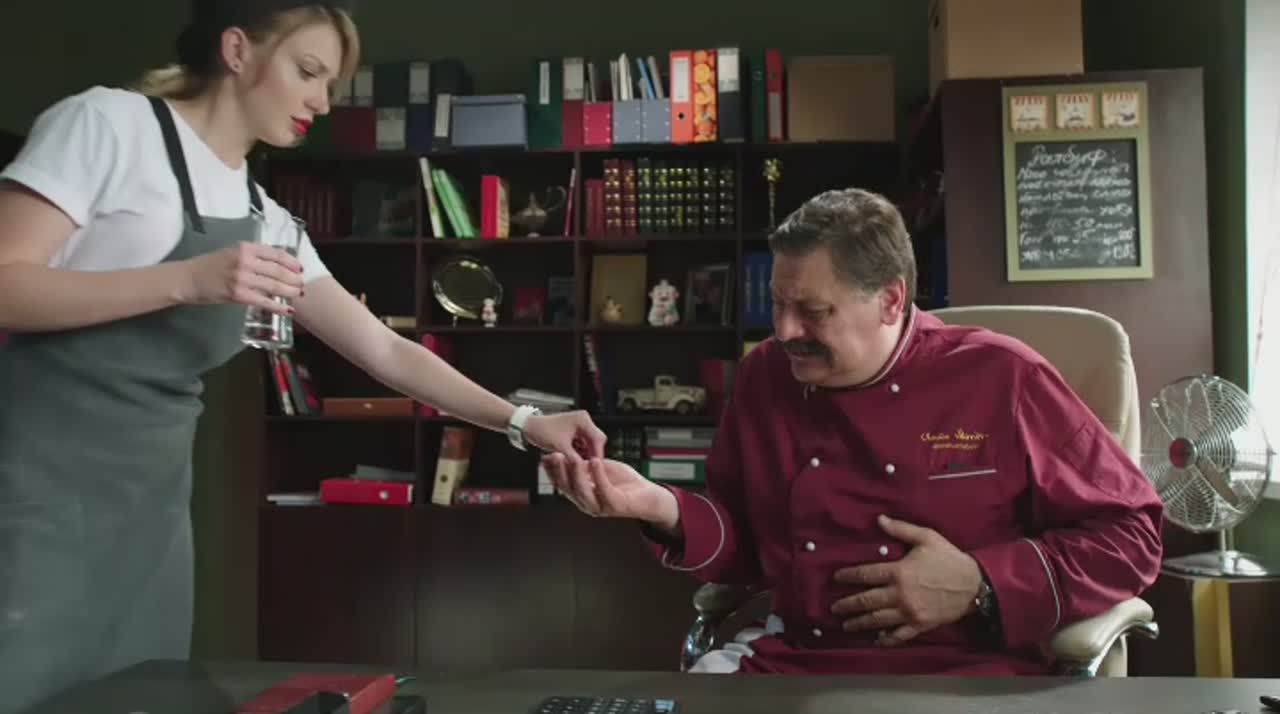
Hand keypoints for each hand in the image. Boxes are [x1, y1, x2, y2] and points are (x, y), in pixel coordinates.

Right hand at [182, 241, 303, 313]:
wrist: (188, 279)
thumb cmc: (211, 265)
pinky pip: (264, 301)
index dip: (292, 262)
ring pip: (274, 286)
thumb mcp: (232, 252)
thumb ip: (254, 256)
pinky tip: (288, 310)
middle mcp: (245, 261)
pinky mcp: (238, 295)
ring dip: (290, 291)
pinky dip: (278, 307)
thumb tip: (278, 265)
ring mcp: (242, 278)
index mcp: (246, 248)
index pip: (277, 254)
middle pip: (279, 270)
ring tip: (299, 294)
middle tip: (302, 284)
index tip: (300, 268)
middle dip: (294, 279)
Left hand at [522, 410, 606, 459]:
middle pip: (595, 441)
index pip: (598, 438)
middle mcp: (583, 421)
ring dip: (586, 454)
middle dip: (592, 454)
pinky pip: (582, 444)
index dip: (598, 453)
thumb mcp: (560, 446)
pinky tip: (576, 460)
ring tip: (581, 465)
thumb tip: (585, 468)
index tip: (596, 466)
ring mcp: (578, 426)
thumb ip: (574, 458)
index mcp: (582, 420)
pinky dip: (580, 452)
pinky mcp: (574, 432)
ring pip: (589, 444)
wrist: (528, 427)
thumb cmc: (541, 430)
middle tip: (589, 467)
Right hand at [540, 455, 677, 528]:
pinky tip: (595, 462)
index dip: (552, 471)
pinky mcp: (616, 505)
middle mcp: (588, 503)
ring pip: (583, 492)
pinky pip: (604, 490)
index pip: (562, 483)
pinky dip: (598, 476)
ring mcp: (601, 506)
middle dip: (559, 472)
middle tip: (555, 455)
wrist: (648, 495)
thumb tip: (565, 453)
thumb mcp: (599, 468)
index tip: (546, 456)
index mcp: (583, 494)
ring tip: (574, 458)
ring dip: (576, 474)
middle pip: (568, 489)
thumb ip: (584, 464)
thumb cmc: (625, 483)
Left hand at [830, 514, 982, 646]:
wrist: (974, 585)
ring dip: (860, 623)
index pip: (866, 574)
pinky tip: (875, 640)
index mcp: (899, 572)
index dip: (848, 576)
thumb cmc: (949, 559)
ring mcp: (909, 612)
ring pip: (878, 620)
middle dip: (847, 605)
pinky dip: (885, 639)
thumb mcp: (927, 538)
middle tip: (834, 608)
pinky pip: (899, 635)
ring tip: (846, 625)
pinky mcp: (920, 625)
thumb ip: (901, 529)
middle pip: (866, 601)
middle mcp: (900, 594)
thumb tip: (879, 519)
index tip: (837, 577)